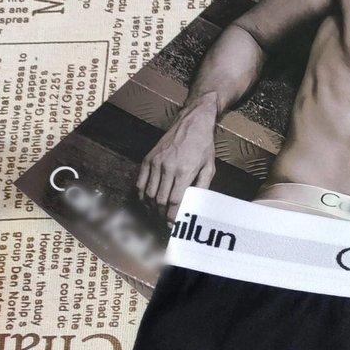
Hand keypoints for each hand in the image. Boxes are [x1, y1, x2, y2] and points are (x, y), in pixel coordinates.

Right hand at [138, 100, 217, 222]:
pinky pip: (140, 181)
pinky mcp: (148, 158)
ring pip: (148, 193)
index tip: (173, 226)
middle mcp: (168, 167)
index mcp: (185, 171)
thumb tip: (196, 206)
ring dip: (151, 207)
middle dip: (161, 215)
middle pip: (159, 199)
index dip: (172, 216)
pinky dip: (141, 194)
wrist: (192, 122)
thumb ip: (202, 187)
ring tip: (156, 215)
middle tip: (165, 223)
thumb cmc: (204, 146)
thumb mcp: (209, 167)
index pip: (174, 201)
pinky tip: (146, 202)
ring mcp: (156, 162)